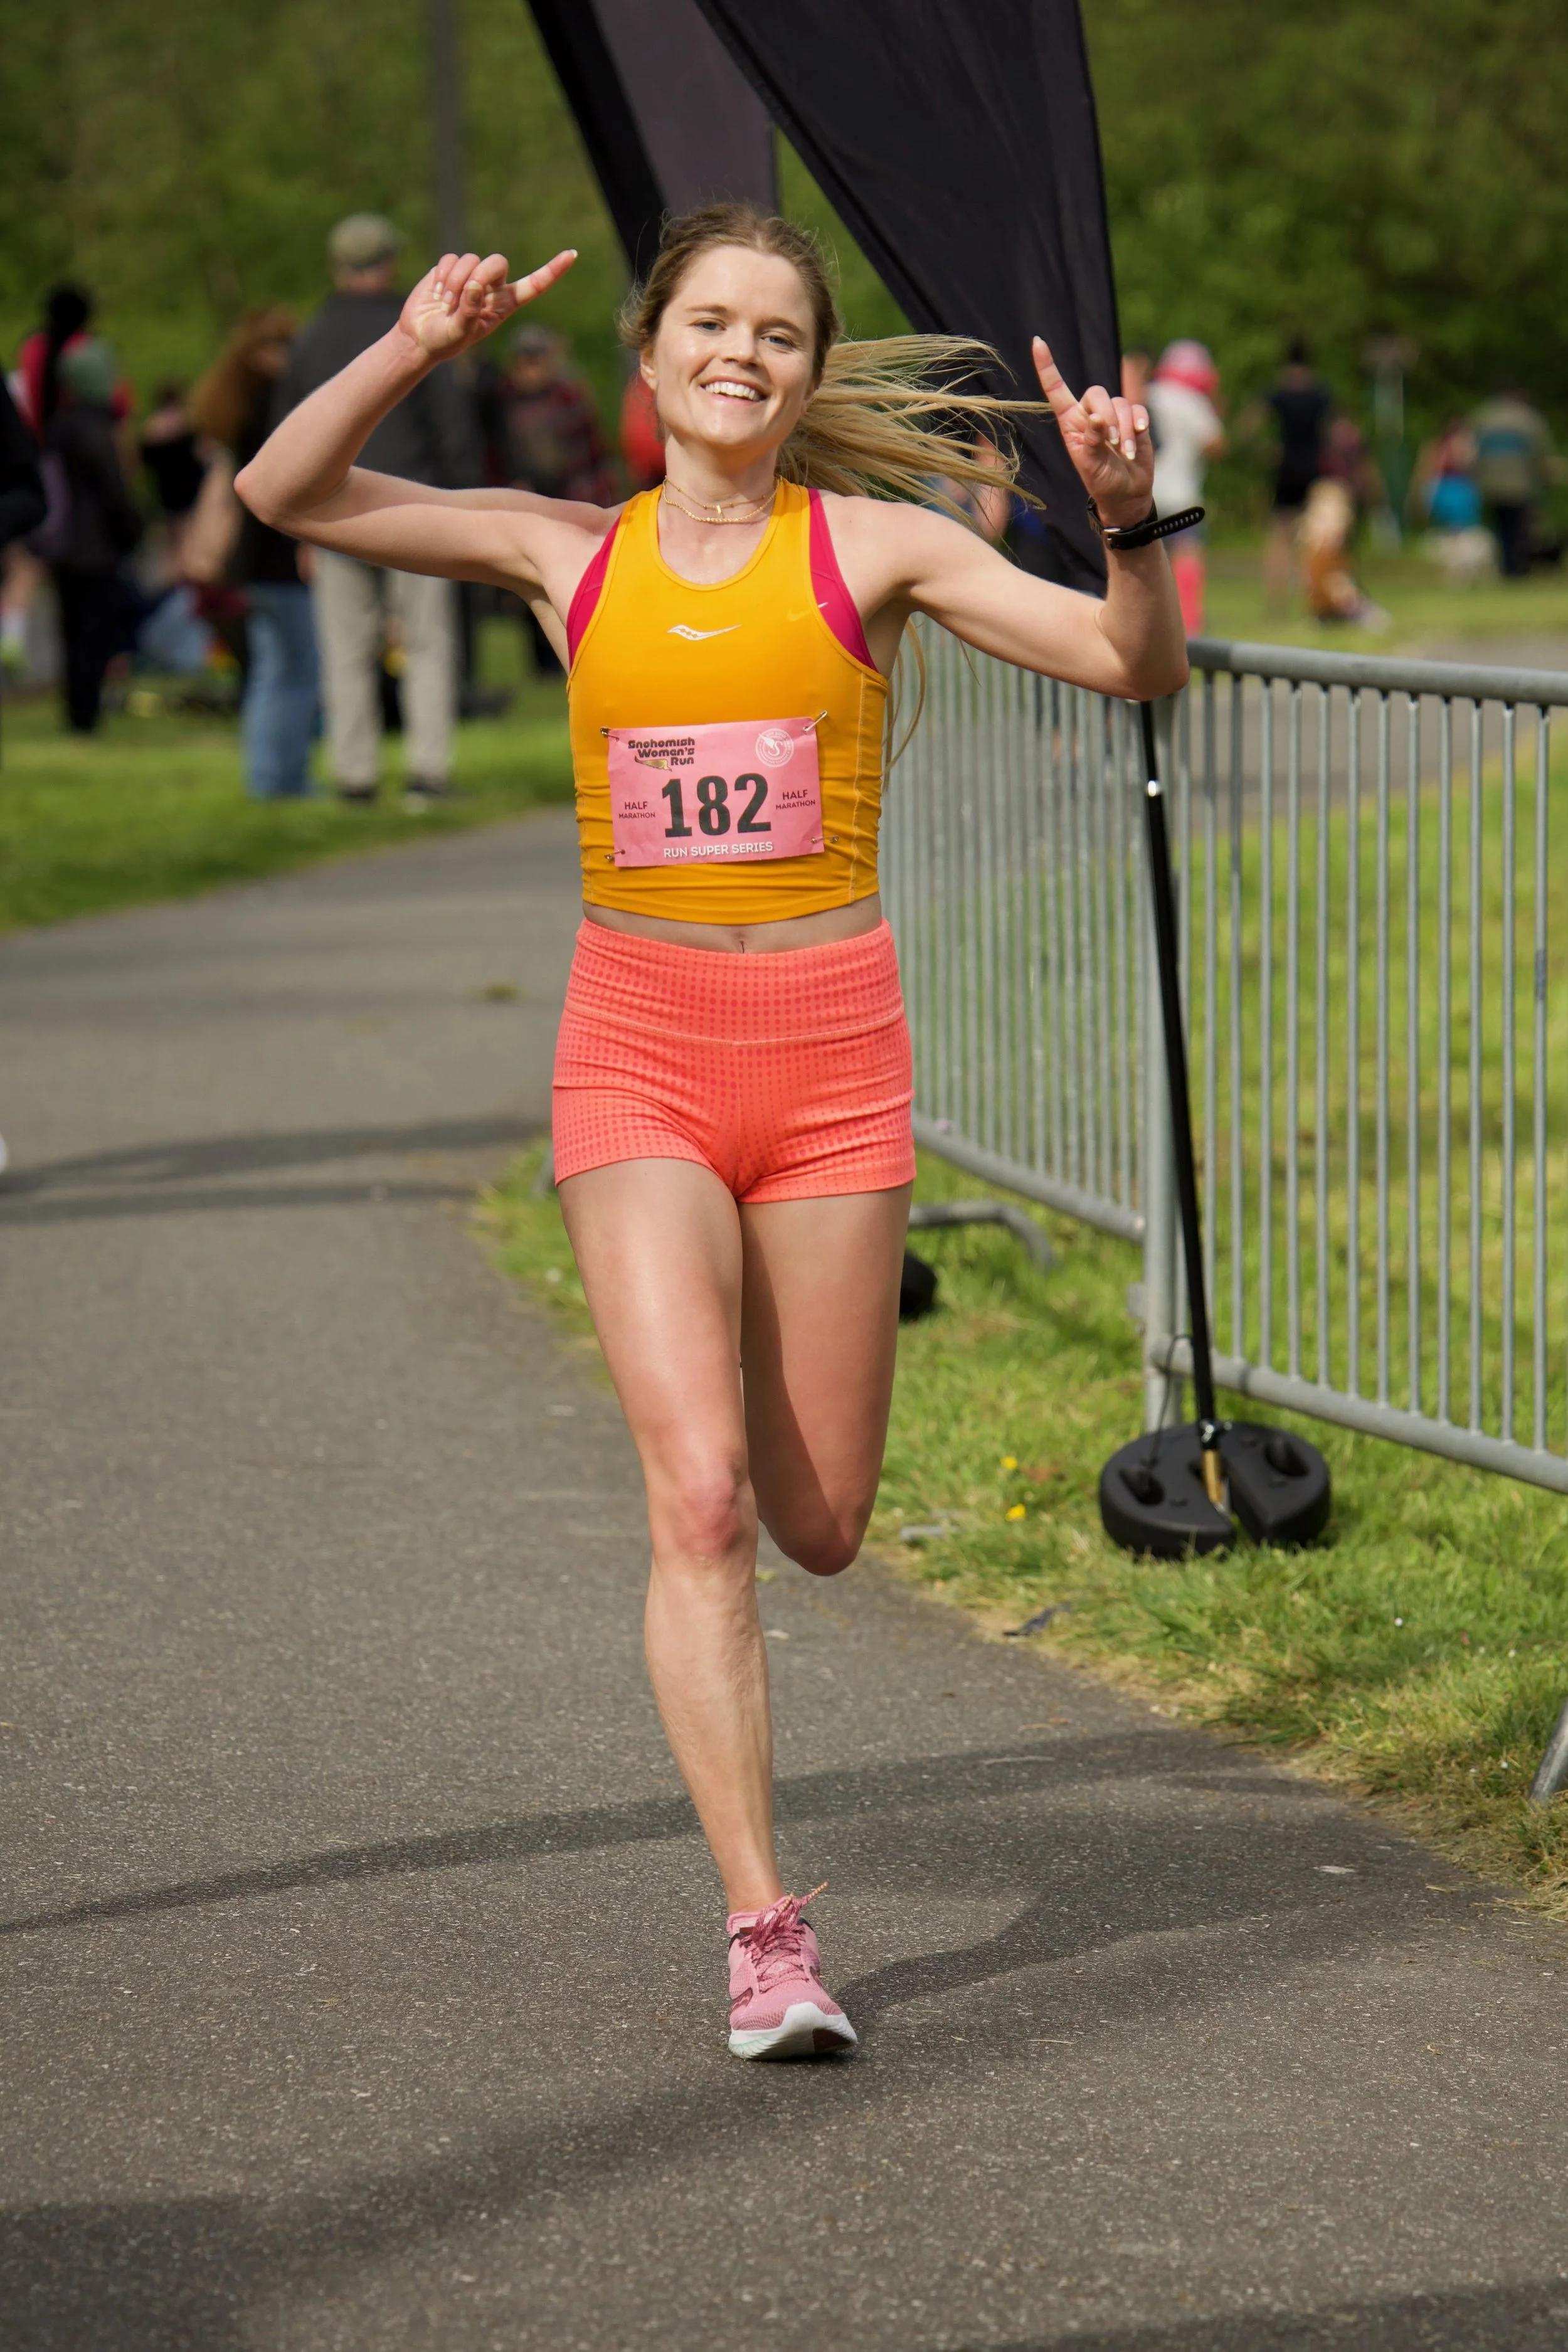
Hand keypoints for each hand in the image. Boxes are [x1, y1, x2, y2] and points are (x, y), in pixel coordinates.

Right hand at [397, 248, 577, 362]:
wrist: (419, 336)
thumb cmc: (444, 341)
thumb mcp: (459, 334)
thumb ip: (469, 312)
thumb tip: (475, 285)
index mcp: (504, 305)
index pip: (534, 285)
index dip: (552, 270)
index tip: (572, 254)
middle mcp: (491, 288)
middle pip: (497, 262)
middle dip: (480, 275)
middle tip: (464, 294)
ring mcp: (471, 275)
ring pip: (471, 260)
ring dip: (455, 282)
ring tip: (445, 304)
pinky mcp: (450, 267)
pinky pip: (451, 258)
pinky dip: (442, 275)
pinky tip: (436, 292)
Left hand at [1032, 338, 1152, 528]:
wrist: (1127, 494)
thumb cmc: (1102, 481)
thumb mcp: (1091, 466)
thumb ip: (1093, 441)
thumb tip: (1097, 417)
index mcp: (1070, 423)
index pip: (1056, 389)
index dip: (1047, 367)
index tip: (1037, 342)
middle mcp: (1089, 414)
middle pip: (1096, 392)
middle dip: (1106, 414)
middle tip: (1111, 442)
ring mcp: (1113, 416)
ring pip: (1120, 402)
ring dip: (1124, 430)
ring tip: (1124, 454)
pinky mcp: (1133, 419)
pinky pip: (1138, 408)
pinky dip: (1139, 424)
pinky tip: (1139, 439)